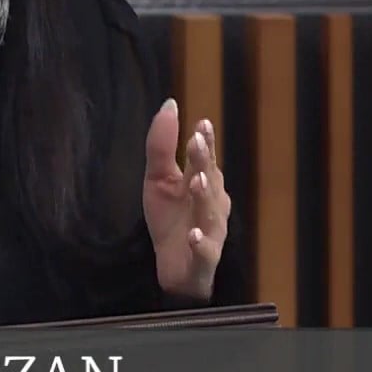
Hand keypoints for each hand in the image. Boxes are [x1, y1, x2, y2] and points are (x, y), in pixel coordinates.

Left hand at [142, 98, 229, 300]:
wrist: (173, 268)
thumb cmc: (171, 220)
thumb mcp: (159, 179)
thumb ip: (162, 146)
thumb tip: (170, 104)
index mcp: (204, 183)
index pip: (205, 159)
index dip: (204, 143)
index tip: (201, 124)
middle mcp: (213, 205)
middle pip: (210, 181)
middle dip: (204, 162)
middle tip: (197, 142)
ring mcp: (211, 233)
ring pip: (211, 214)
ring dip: (205, 197)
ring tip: (196, 181)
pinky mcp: (203, 259)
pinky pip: (205, 251)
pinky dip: (201, 244)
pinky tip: (193, 235)